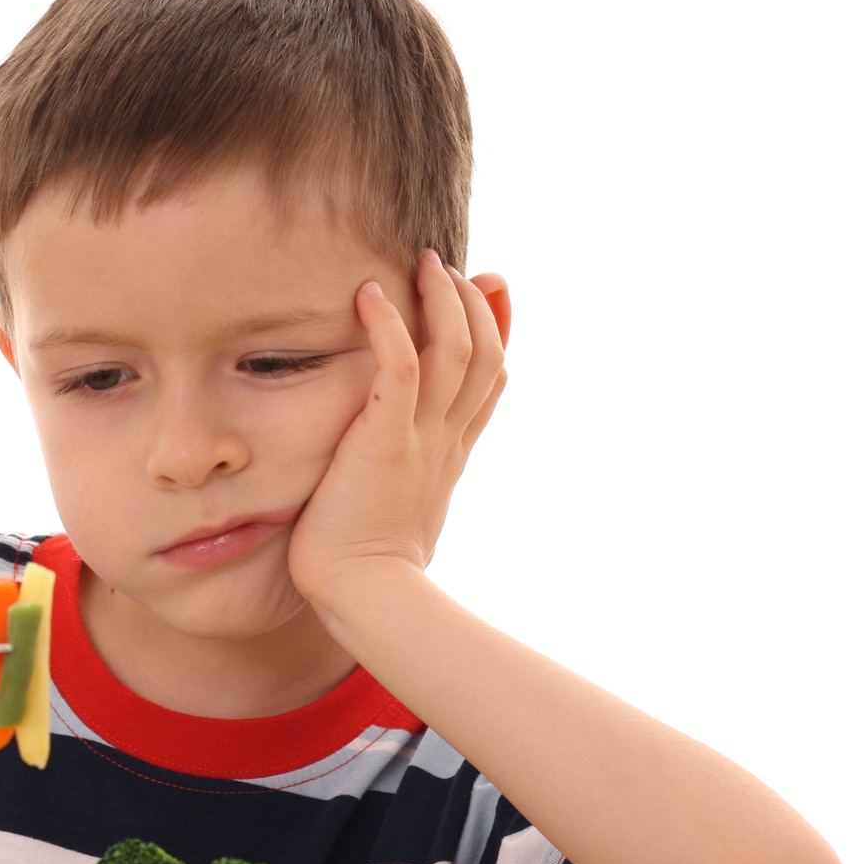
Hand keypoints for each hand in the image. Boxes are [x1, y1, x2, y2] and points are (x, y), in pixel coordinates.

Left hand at [286, 249, 510, 608]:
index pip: (491, 379)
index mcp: (451, 454)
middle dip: (472, 303)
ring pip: (456, 351)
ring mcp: (421, 439)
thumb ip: (404, 480)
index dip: (498, 329)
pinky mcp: (384, 442)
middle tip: (445, 267)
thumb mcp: (397, 514)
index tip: (490, 288)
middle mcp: (445, 440)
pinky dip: (388, 327)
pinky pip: (399, 370)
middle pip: (485, 354)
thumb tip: (400, 480)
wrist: (366, 600)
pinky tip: (369, 294)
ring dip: (441, 300)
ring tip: (422, 263)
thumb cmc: (367, 568)